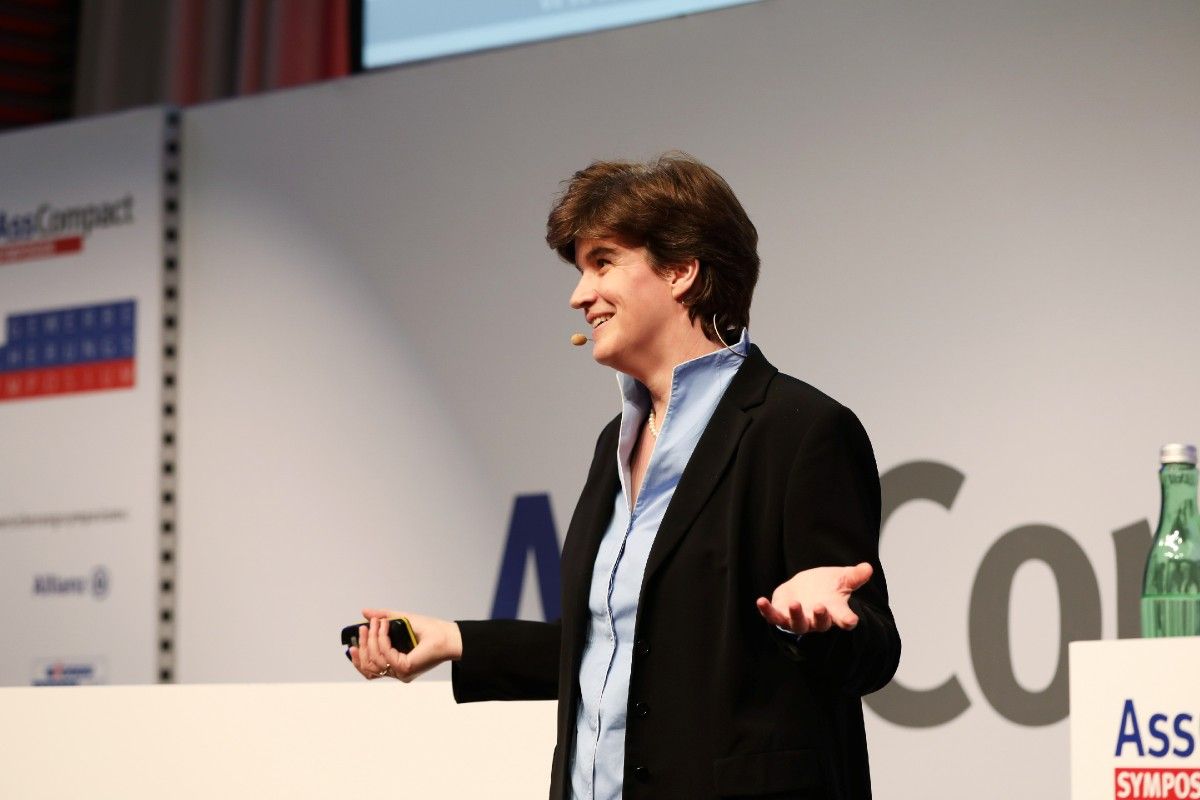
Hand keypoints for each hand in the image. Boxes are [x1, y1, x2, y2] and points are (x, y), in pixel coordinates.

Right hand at [348, 608, 462, 682]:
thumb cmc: (429, 630)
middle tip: (362, 629)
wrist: (447, 635)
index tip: (352, 644)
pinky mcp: (405, 667)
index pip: (369, 670)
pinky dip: (382, 637)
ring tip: (375, 623)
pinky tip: (384, 625)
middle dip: (362, 646)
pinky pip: (385, 653)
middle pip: (368, 667)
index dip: (358, 659)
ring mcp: (401, 672)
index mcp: (394, 665)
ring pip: (374, 660)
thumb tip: (365, 612)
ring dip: (371, 639)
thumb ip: (383, 617)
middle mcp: (397, 672)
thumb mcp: (401, 620)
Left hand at [755, 562, 872, 634]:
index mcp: (834, 611)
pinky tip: (760, 601)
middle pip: (820, 624)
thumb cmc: (826, 587)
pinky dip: (766, 611)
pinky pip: (773, 617)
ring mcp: (798, 619)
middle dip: (820, 617)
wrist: (806, 590)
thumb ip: (854, 576)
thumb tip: (868, 568)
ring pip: (797, 624)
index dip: (848, 620)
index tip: (851, 621)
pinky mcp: (781, 615)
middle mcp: (816, 619)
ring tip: (793, 603)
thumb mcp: (841, 578)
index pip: (844, 619)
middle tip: (820, 607)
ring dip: (795, 615)